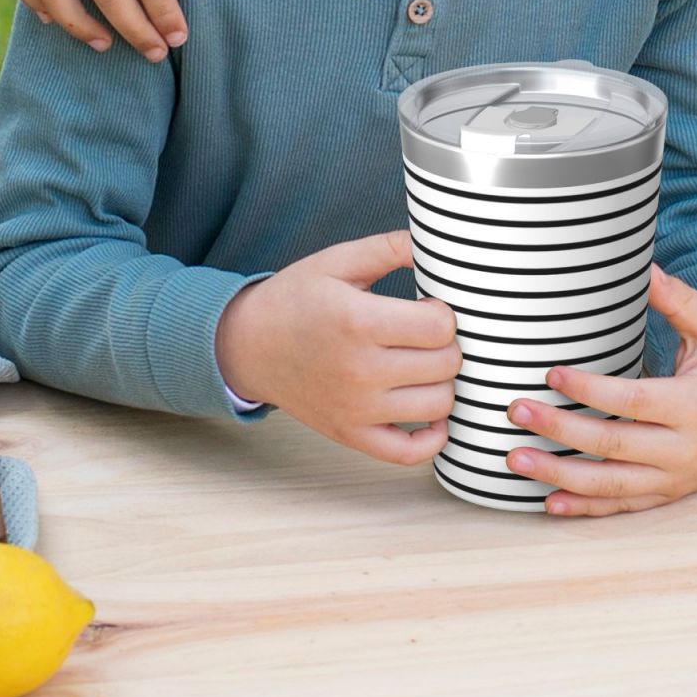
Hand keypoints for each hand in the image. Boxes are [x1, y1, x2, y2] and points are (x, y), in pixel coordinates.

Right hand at [215, 230, 459, 464]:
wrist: (247, 345)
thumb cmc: (296, 299)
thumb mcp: (338, 261)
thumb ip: (390, 247)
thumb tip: (435, 241)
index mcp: (358, 322)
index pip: (439, 328)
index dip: (445, 313)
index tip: (428, 307)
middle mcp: (359, 371)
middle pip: (445, 365)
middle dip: (448, 344)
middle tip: (428, 334)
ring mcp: (355, 410)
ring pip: (438, 406)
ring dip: (444, 383)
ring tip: (426, 364)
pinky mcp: (350, 435)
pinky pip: (408, 454)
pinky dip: (432, 438)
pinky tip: (430, 412)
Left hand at [504, 264, 696, 515]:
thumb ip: (678, 300)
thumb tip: (645, 266)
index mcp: (695, 404)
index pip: (633, 401)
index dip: (590, 389)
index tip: (552, 373)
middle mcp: (684, 448)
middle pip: (612, 444)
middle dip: (559, 429)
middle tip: (516, 411)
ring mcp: (674, 477)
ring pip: (610, 485)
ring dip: (557, 475)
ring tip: (514, 459)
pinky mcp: (668, 494)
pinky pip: (621, 507)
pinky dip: (584, 509)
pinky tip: (548, 503)